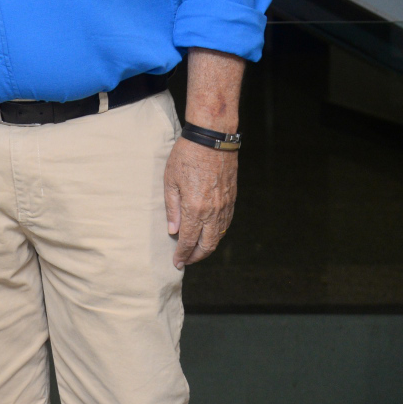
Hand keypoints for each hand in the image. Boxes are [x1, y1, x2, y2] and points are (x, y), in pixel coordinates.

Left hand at [164, 138, 236, 268]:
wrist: (212, 140)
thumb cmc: (186, 157)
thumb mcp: (170, 181)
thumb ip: (172, 208)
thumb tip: (173, 231)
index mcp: (195, 208)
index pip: (189, 240)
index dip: (182, 254)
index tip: (176, 262)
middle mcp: (213, 211)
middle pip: (207, 244)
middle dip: (196, 256)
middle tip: (185, 261)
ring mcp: (225, 206)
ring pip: (218, 236)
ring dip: (207, 247)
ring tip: (195, 250)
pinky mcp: (232, 199)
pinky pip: (225, 224)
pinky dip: (217, 234)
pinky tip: (208, 234)